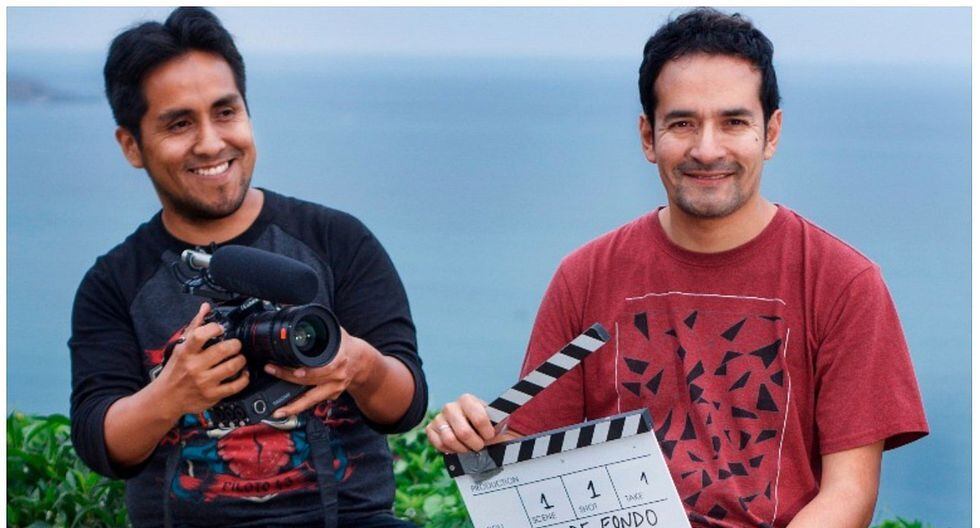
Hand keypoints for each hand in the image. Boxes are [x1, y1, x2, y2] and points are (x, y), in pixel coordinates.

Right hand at [156, 303, 249, 418]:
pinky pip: (235, 386)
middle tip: (235, 345)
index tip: (220, 329)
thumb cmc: (174, 371)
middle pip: (223, 350)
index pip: (201, 335)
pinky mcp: (212, 395)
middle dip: (235, 344)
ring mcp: (204, 382)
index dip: (215, 328)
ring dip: (241, 359)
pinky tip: (243, 373)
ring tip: (240, 357)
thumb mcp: (180, 347)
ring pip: (232, 367)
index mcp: (186, 352)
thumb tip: (206, 307)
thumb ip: (195, 326)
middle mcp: (195, 367)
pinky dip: (244, 378)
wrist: (165, 398)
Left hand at [263, 326, 367, 417]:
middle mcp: (337, 378)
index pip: (324, 368)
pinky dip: (299, 406)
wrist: (361, 361)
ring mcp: (334, 389)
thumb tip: (300, 313)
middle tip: (271, 370)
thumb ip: (320, 326)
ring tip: (278, 411)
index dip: (310, 371)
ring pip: (311, 400)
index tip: (297, 372)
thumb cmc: (346, 346)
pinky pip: (313, 402)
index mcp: (339, 360)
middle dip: (288, 377)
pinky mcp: (330, 396)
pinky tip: (286, 410)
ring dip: (293, 406)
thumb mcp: (336, 332)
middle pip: (310, 382)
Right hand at [426, 393, 497, 452]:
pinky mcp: (431, 429)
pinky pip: (438, 444)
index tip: (491, 436)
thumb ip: (500, 423)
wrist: (476, 434)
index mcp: (467, 399)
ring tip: (470, 448)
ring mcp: (439, 418)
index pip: (478, 417)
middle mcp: (451, 406)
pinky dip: (450, 450)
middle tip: (481, 446)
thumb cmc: (489, 427)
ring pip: (449, 439)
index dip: (486, 431)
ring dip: (463, 449)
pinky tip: (459, 448)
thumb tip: (504, 426)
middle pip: (463, 432)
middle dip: (475, 444)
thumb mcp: (498, 423)